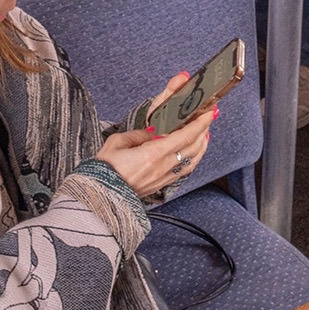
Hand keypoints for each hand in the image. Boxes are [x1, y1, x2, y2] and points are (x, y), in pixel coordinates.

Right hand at [95, 78, 218, 196]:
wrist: (100, 196)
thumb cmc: (104, 170)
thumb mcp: (116, 143)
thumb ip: (137, 135)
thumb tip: (151, 133)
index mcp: (153, 154)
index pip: (184, 136)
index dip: (199, 124)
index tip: (208, 113)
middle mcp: (162, 167)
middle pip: (193, 148)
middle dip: (204, 131)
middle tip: (208, 118)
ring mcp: (163, 178)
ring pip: (192, 161)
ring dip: (201, 147)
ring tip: (205, 134)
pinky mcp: (160, 186)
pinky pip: (183, 171)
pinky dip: (193, 160)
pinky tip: (192, 153)